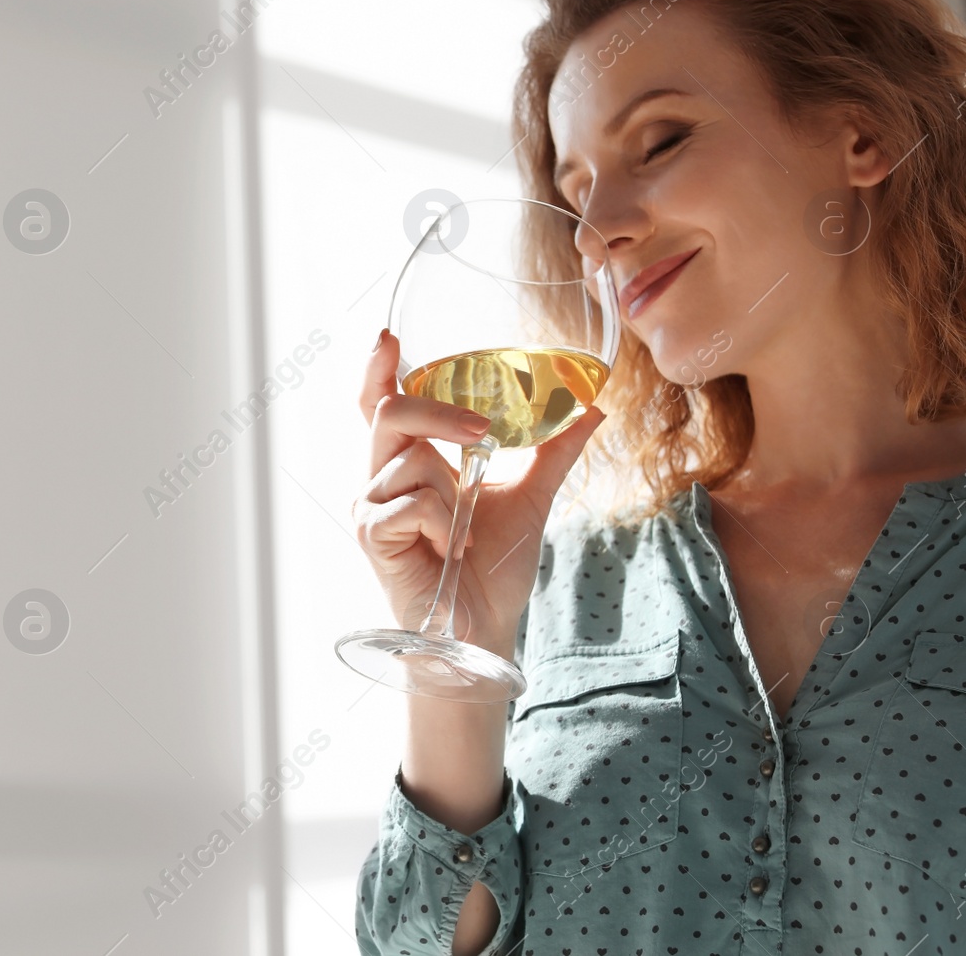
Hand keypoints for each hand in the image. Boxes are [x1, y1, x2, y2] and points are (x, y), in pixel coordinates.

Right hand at [351, 329, 606, 655]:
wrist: (483, 628)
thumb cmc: (492, 569)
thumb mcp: (531, 497)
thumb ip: (553, 450)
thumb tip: (594, 406)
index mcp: (410, 462)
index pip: (383, 403)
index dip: (379, 367)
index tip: (390, 336)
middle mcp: (381, 477)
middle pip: (390, 410)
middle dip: (439, 411)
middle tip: (483, 431)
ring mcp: (371, 505)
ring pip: (410, 459)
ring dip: (455, 495)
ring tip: (464, 535)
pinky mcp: (371, 533)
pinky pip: (412, 501)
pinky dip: (445, 524)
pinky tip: (451, 550)